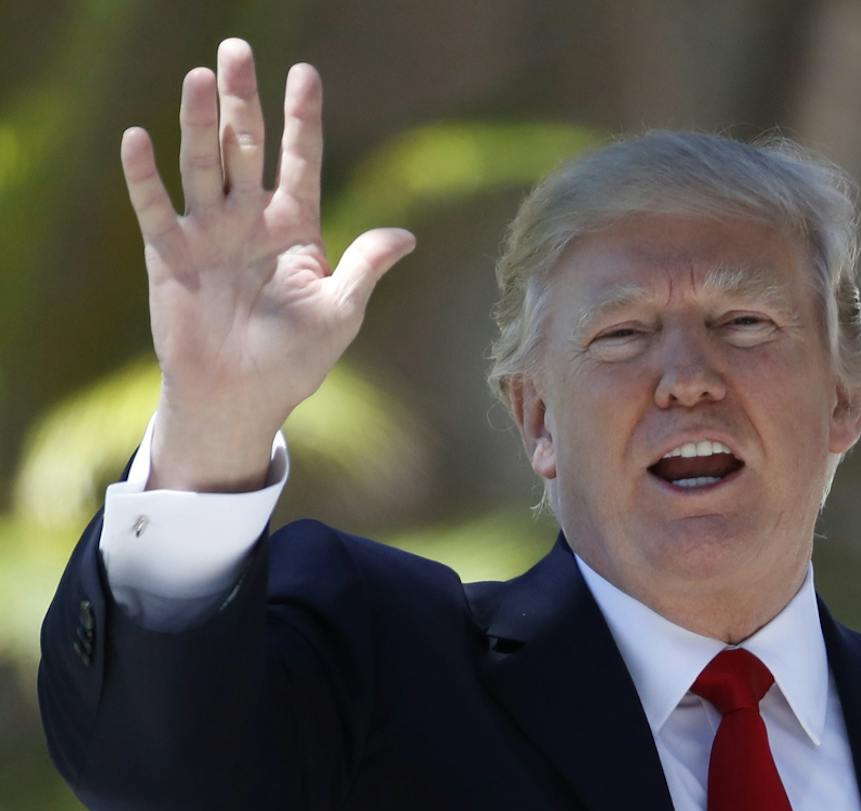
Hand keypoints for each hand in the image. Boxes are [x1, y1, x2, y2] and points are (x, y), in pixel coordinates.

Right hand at [122, 39, 413, 490]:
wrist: (241, 396)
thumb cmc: (295, 359)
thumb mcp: (340, 312)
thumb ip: (364, 268)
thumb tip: (405, 235)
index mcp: (295, 229)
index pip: (300, 162)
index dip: (302, 119)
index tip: (305, 72)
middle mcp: (249, 220)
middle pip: (246, 147)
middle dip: (243, 100)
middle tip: (237, 49)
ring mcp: (208, 231)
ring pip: (203, 164)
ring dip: (198, 122)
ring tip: (199, 77)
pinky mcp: (170, 252)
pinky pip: (154, 206)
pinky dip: (144, 175)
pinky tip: (139, 138)